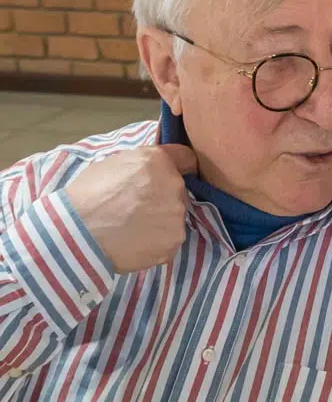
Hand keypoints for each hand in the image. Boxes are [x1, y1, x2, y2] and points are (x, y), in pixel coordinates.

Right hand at [63, 144, 195, 274]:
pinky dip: (156, 243)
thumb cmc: (87, 195)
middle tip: (137, 208)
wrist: (74, 233)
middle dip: (163, 198)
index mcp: (159, 161)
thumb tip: (156, 166)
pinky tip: (135, 243)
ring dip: (161, 222)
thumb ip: (144, 162)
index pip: (187, 158)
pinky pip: (169, 240)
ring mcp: (176, 217)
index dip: (178, 167)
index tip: (167, 177)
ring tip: (133, 228)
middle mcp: (175, 186)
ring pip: (174, 217)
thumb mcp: (114, 163)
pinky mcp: (173, 242)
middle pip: (179, 192)